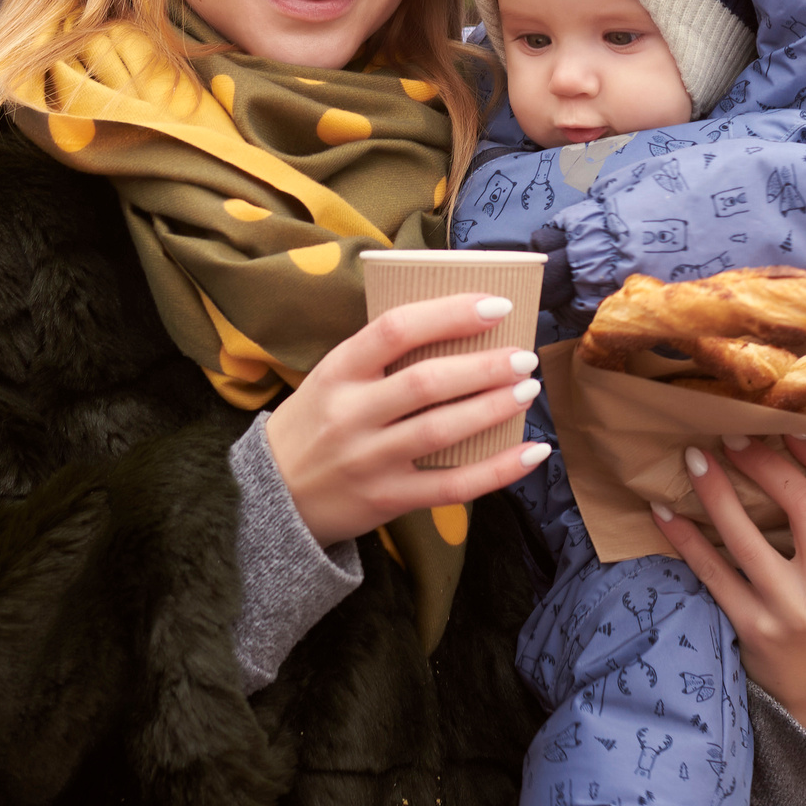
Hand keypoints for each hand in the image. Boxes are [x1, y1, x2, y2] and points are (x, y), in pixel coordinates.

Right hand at [265, 294, 548, 547]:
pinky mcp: (388, 500)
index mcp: (338, 371)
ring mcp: (369, 461)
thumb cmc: (316, 423)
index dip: (450, 314)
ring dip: (493, 408)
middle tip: (523, 356)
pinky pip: (452, 486)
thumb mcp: (332, 378)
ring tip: (527, 390)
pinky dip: (498, 470)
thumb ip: (381, 357)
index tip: (497, 305)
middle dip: (484, 366)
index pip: (396, 330)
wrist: (272, 497)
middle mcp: (351, 414)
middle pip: (426, 382)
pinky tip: (532, 452)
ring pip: (442, 431)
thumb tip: (461, 326)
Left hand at [652, 432, 805, 736]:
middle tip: (733, 436)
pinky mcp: (752, 627)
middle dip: (763, 461)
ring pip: (745, 535)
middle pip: (801, 502)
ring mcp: (789, 607)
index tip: (795, 431)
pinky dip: (683, 538)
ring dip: (714, 490)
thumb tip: (798, 453)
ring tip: (694, 458)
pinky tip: (662, 512)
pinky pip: (711, 573)